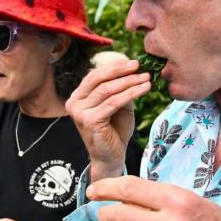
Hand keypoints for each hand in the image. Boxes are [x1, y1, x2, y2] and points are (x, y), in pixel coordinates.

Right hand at [65, 58, 152, 180]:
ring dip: (129, 81)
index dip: (114, 66)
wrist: (111, 157)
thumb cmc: (115, 131)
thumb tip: (133, 68)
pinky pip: (113, 102)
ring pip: (107, 90)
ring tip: (146, 78)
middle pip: (98, 79)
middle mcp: (74, 103)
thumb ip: (119, 88)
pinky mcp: (89, 121)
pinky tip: (144, 89)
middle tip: (139, 65)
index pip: (94, 75)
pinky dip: (131, 93)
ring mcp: (80, 113)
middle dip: (120, 70)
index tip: (133, 62)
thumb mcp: (117, 105)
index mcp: (78, 97)